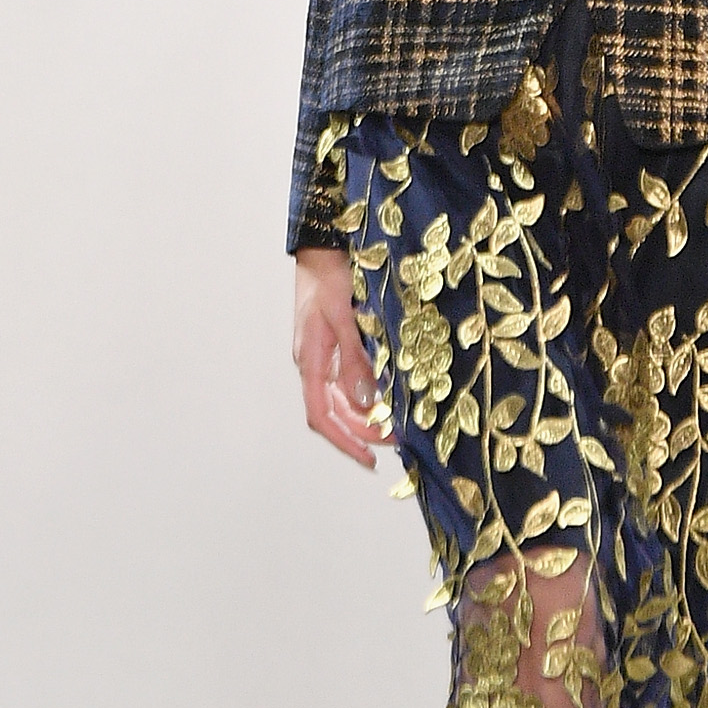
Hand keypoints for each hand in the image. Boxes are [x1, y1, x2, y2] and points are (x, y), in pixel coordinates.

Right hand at [292, 250, 384, 467]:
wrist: (324, 249)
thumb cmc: (331, 277)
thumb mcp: (346, 317)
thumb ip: (355, 359)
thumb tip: (365, 401)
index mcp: (311, 360)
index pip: (322, 415)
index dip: (344, 440)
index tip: (369, 458)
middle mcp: (315, 363)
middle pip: (335, 412)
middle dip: (364, 430)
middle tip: (397, 440)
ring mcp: (325, 355)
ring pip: (344, 398)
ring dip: (368, 414)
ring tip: (396, 423)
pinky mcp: (337, 345)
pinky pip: (351, 378)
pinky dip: (369, 392)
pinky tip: (388, 395)